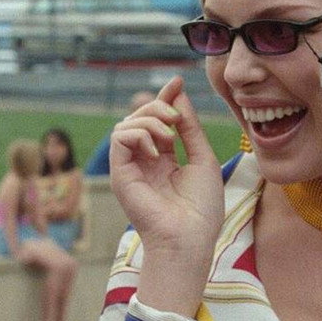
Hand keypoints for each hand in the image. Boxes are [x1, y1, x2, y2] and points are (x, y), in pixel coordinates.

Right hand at [109, 77, 222, 255]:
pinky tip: (158, 151)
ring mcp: (130, 168)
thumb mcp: (202, 159)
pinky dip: (139, 134)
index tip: (178, 81)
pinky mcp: (120, 174)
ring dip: (150, 120)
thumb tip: (179, 96)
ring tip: (169, 138)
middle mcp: (143, 162)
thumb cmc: (201, 210)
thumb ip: (190, 128)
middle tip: (177, 117)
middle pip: (139, 117)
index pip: (157, 120)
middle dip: (158, 106)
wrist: (190, 239)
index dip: (165, 98)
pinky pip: (120, 137)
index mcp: (162, 160)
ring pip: (126, 124)